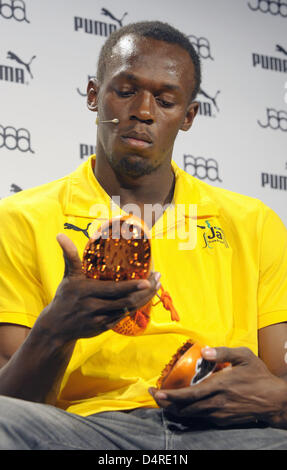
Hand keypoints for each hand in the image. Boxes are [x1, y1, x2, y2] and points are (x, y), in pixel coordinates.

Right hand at [35, 234, 159, 343]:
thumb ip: (69, 256)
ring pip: (128, 310)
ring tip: (155, 285)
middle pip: (126, 301)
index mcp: (87, 292)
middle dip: (145, 291)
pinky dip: (136, 307)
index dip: (132, 286)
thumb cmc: (64, 297)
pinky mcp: (104, 328)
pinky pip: (124, 317)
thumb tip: (60, 235)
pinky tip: (145, 297)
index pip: (114, 290)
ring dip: (145, 299)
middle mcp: (95, 307)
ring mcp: (101, 319)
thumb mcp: (68, 277)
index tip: (148, 280)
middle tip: (157, 279)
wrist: (57, 328)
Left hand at [149, 346, 286, 427]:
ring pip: (190, 415)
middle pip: (183, 409)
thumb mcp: (244, 357)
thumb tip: (204, 351)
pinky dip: (188, 412)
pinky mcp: (222, 421)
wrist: (274, 401)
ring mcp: (218, 415)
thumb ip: (223, 352)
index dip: (169, 396)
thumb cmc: (259, 376)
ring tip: (164, 399)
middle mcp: (215, 404)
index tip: (155, 392)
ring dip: (174, 409)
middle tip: (153, 395)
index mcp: (218, 387)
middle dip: (165, 404)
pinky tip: (183, 404)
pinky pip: (200, 418)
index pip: (187, 395)